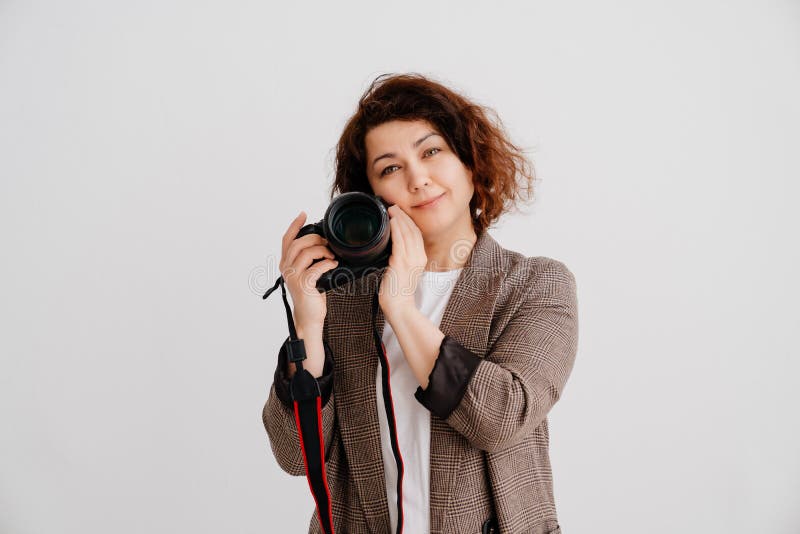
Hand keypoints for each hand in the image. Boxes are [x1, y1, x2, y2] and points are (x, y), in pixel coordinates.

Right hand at [279, 211, 338, 330]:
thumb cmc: (311, 294)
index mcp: (285, 263)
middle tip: (327, 242)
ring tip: (332, 255)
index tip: (303, 214)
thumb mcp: (307, 273)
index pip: (287, 239)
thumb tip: (324, 243)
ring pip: (306, 253)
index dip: (294, 225)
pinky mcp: (303, 284)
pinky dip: (327, 263)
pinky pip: (316, 268)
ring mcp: (293, 276)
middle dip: (315, 238)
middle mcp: (286, 268)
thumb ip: (309, 259)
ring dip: (322, 250)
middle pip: (298, 243)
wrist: (309, 317)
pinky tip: (333, 264)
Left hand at [379, 205, 426, 318]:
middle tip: (394, 206)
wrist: (398, 306)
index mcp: (421, 259)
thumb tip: (392, 246)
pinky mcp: (401, 262)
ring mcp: (411, 260)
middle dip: (404, 216)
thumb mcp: (404, 271)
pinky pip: (399, 241)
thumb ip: (402, 257)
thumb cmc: (398, 291)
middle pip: (414, 231)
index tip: (400, 213)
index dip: (410, 221)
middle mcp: (419, 258)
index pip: (417, 235)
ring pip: (407, 233)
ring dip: (399, 219)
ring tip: (391, 210)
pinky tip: (390, 222)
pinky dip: (395, 229)